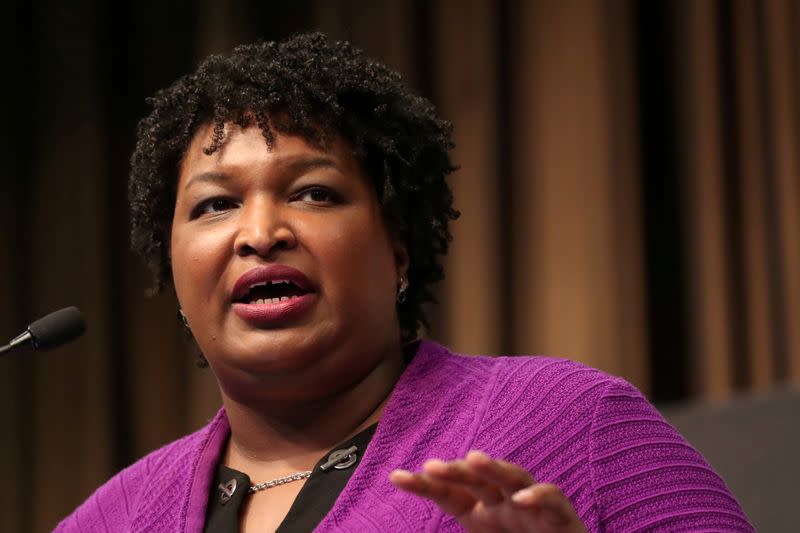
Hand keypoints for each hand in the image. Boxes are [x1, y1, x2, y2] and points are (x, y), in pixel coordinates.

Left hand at [389, 450, 587, 532]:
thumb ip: (466, 527)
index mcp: (483, 514)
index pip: (450, 495)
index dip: (425, 486)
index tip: (396, 476)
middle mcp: (505, 504)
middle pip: (479, 480)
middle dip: (457, 471)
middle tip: (432, 466)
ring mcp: (534, 507)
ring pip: (514, 477)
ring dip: (495, 468)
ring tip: (474, 459)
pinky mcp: (562, 516)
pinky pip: (552, 498)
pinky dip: (538, 496)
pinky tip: (519, 499)